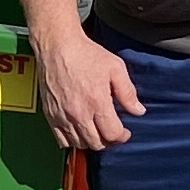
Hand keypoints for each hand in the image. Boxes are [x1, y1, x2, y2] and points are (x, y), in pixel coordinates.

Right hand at [38, 28, 146, 152]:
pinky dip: (72, 140)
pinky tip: (79, 131)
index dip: (122, 136)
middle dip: (108, 141)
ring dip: (91, 141)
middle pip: (96, 143)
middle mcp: (79, 113)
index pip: (112, 134)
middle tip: (112, 132)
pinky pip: (61, 139)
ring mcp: (63, 115)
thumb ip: (128, 92)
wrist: (58, 46)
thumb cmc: (85, 54)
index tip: (125, 132)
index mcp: (97, 102)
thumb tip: (138, 110)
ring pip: (79, 143)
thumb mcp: (115, 68)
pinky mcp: (50, 114)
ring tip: (97, 131)